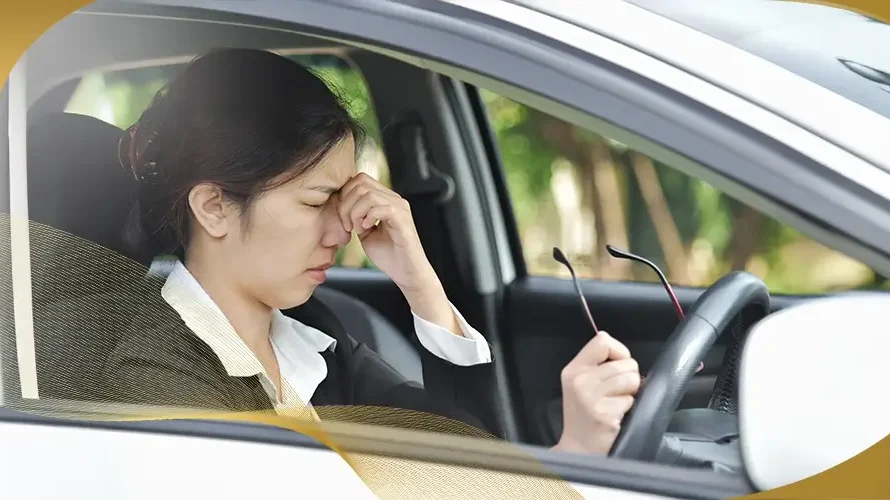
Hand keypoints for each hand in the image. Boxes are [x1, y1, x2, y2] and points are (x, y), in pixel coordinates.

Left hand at [337, 173, 457, 330]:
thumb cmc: (388, 255)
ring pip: (369, 194)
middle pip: (361, 182)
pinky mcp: (403, 220)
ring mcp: (400, 208)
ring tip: (357, 228)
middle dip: (346, 203)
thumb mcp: (364, 231)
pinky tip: (367, 229)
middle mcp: (394, 199)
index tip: (343, 218)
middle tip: (347, 225)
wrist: (406, 273)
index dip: (345, 195)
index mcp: (385, 199)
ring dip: (355, 212)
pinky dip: (368, 218)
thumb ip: (356, 216)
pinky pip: (381, 208)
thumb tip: (340, 204)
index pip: (360, 179)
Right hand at [553, 331, 640, 454]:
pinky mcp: (603, 413)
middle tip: (617, 390)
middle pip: (624, 362)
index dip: (619, 352)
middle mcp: (580, 380)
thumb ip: (597, 363)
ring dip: (630, 391)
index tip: (618, 366)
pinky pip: (630, 400)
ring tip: (617, 401)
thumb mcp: (581, 383)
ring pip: (631, 379)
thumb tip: (618, 348)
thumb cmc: (585, 413)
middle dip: (629, 375)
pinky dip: (628, 407)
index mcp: (574, 369)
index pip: (603, 341)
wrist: (578, 447)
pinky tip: (615, 414)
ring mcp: (590, 397)